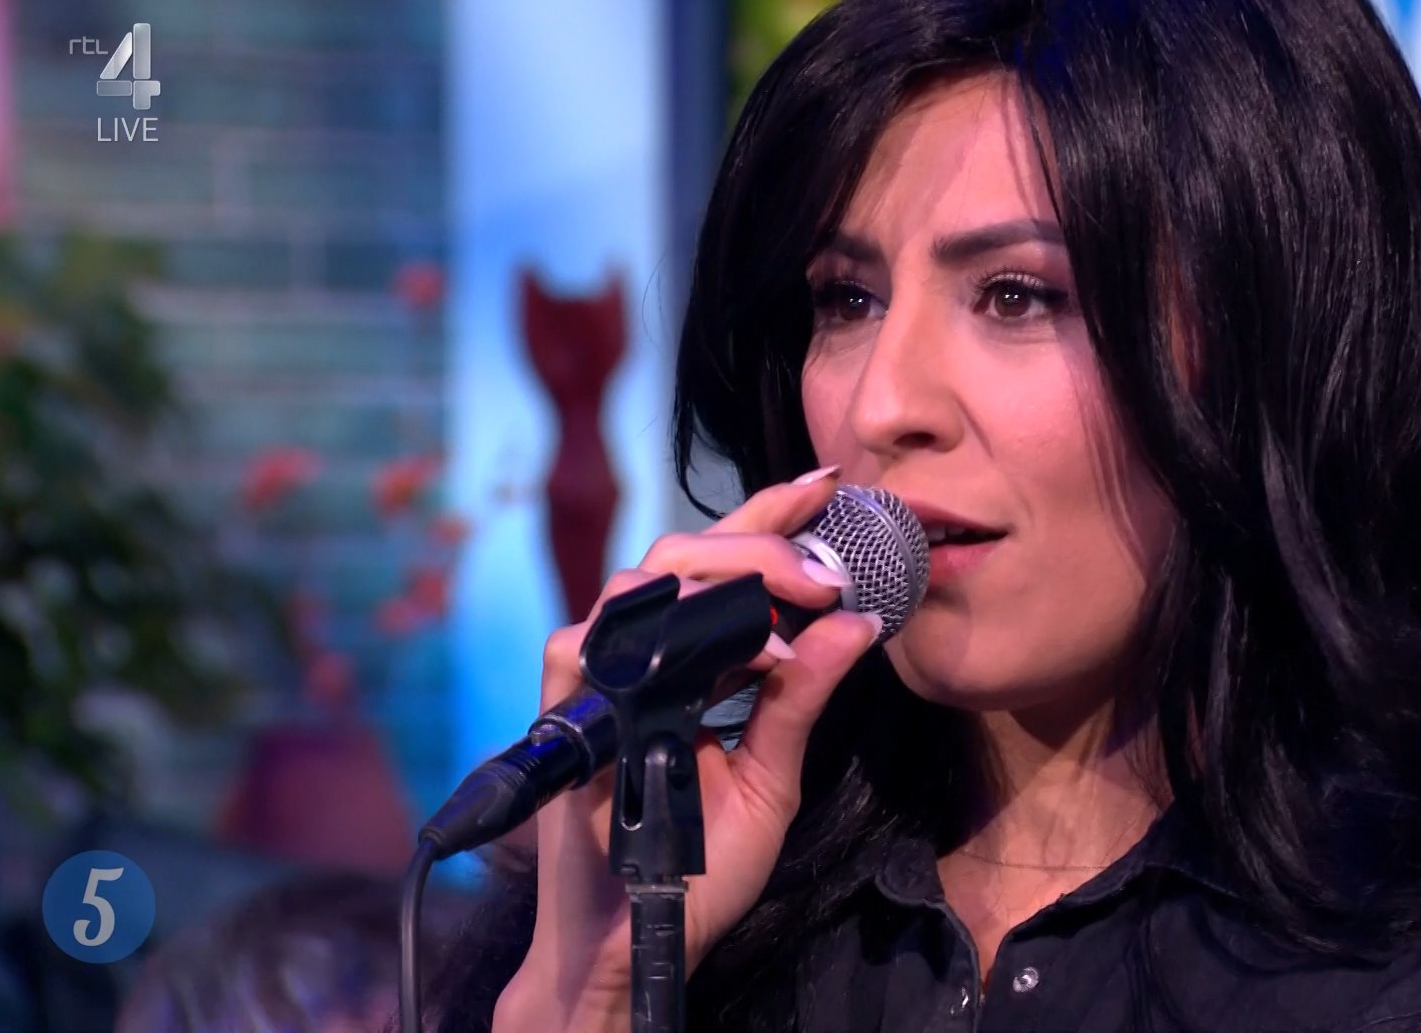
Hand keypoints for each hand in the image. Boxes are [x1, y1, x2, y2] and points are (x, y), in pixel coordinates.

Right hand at [492, 467, 879, 1032]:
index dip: (769, 515)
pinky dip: (658, 638)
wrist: (639, 937)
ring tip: (792, 598)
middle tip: (823, 569)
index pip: (723, 565)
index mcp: (686, 660)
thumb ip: (801, 698)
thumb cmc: (697, 863)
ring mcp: (594, 682)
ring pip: (634, 582)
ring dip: (717, 580)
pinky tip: (733, 656)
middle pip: (679, 555)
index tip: (829, 482)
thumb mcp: (773, 773)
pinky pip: (587, 645)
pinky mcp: (562, 716)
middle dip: (757, 544)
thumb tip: (857, 625)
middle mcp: (636, 656)